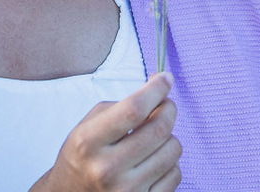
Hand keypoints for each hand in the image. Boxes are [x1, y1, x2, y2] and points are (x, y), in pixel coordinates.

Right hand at [33, 74, 181, 191]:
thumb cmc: (83, 156)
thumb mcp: (89, 126)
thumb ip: (122, 106)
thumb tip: (161, 87)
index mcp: (88, 142)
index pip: (132, 110)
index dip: (155, 90)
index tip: (165, 78)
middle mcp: (107, 169)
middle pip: (159, 129)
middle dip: (168, 109)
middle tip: (164, 104)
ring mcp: (127, 191)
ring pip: (173, 150)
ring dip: (168, 138)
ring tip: (151, 139)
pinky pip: (175, 174)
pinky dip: (169, 163)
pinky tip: (152, 162)